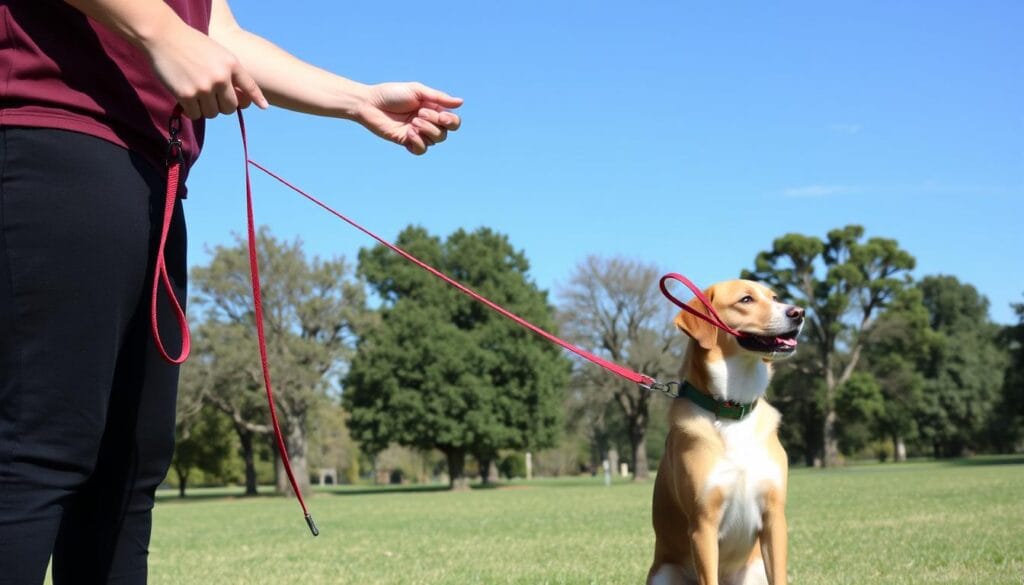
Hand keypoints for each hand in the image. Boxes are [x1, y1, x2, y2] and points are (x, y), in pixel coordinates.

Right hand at [143, 19, 267, 119]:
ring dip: (205, 109)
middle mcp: (221, 77)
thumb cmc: (190, 44)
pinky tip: (186, 99)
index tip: (263, 106)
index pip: (250, 86)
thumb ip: (229, 72)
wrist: (163, 36)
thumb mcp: (217, 53)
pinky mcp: (186, 95)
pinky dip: (191, 111)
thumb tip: (239, 101)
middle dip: (222, 107)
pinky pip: (195, 115)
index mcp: (231, 64)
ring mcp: (204, 87)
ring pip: (212, 113)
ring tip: (197, 95)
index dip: (256, 98)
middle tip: (212, 100)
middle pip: (230, 108)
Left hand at [356, 82, 462, 154]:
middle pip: (445, 133)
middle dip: (435, 124)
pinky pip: (421, 150)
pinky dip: (418, 142)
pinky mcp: (406, 142)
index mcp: (433, 109)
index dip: (451, 122)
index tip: (441, 115)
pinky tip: (408, 132)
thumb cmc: (392, 94)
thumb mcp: (417, 90)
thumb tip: (461, 102)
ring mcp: (417, 133)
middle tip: (419, 114)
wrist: (370, 103)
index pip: (452, 122)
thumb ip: (438, 97)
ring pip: (435, 141)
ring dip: (426, 131)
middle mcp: (427, 123)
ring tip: (412, 122)